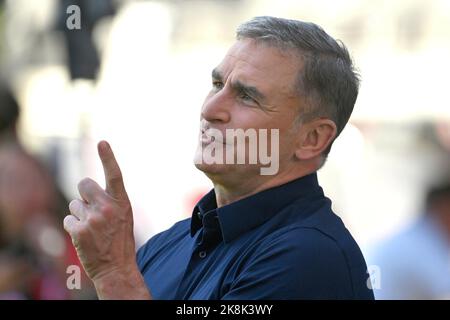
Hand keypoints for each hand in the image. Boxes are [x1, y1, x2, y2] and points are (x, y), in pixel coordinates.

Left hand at [64, 141, 149, 298]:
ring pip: (74, 204)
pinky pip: (68, 220)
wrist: (117, 268)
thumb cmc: (120, 241)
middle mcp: (107, 207)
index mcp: (122, 202)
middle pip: (84, 184)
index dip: (108, 157)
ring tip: (92, 229)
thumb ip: (110, 201)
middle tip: (92, 209)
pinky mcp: (78, 231)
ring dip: (80, 214)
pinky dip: (73, 228)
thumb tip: (87, 190)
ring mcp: (92, 219)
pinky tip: (85, 237)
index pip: (115, 175)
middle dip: (84, 194)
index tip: (102, 142)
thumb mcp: (124, 217)